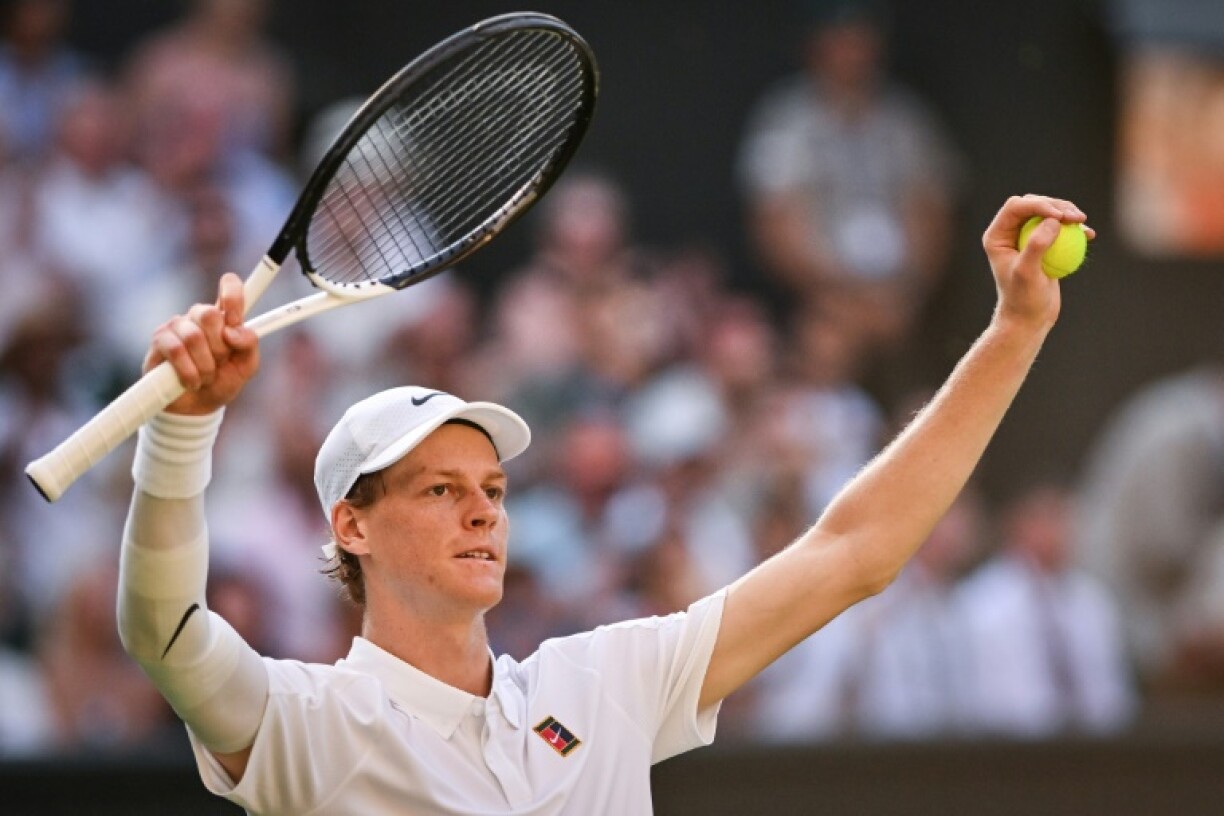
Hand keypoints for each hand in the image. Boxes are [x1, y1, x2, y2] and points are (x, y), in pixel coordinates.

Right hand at [144, 272, 259, 414]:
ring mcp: (178, 326)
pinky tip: (192, 382)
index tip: (236, 320)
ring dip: (205, 365)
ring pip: (193, 336)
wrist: (197, 408)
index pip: (229, 288)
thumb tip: (232, 331)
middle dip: (219, 348)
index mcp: (225, 319)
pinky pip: (176, 350)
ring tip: (206, 378)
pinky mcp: (160, 340)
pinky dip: (189, 372)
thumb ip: (249, 344)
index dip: (233, 295)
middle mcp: (199, 317)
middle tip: (219, 363)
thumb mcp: (246, 366)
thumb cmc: (222, 381)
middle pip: (210, 314)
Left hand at [981, 194, 1094, 332]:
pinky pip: (1060, 230)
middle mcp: (1009, 233)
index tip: (1060, 216)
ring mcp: (1027, 238)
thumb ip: (1037, 246)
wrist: (1029, 318)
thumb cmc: (1023, 299)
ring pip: (1049, 215)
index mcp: (997, 236)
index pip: (1016, 206)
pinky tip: (1089, 234)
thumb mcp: (1027, 273)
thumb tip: (1053, 221)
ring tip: (1083, 224)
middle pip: (1034, 205)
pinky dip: (1075, 230)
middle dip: (1056, 206)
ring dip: (1068, 214)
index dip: (1039, 204)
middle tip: (1077, 218)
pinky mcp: (1044, 246)